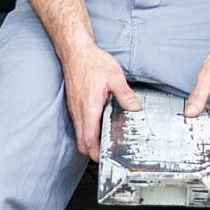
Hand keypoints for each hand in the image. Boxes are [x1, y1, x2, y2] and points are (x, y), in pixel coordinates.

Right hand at [59, 42, 139, 159]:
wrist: (75, 51)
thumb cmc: (93, 62)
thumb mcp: (114, 76)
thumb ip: (125, 95)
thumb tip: (135, 109)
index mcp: (88, 108)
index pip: (88, 141)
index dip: (96, 153)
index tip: (106, 158)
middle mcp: (79, 112)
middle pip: (81, 143)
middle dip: (92, 152)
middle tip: (107, 154)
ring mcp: (74, 109)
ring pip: (79, 134)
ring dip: (89, 142)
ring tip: (105, 142)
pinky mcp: (73, 104)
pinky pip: (78, 124)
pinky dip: (86, 131)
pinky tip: (97, 125)